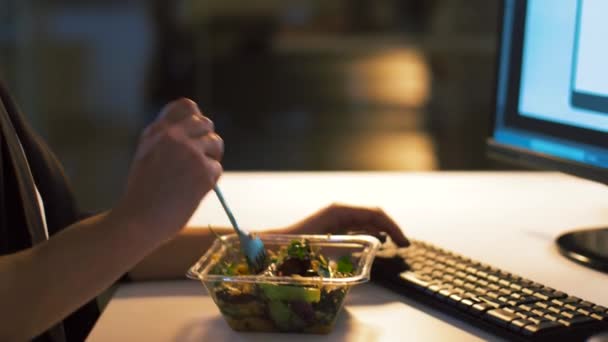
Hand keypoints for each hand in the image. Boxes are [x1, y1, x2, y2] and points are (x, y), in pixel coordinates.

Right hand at [112, 98, 222, 243]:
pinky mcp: (204, 171)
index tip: (194, 133)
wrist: (138, 221)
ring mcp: (191, 152)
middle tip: (198, 159)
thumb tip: (197, 126)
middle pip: (206, 124)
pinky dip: (210, 180)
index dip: (195, 118)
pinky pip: (217, 168)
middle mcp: (174, 136)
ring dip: (211, 158)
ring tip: (196, 175)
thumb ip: (166, 138)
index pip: (187, 106)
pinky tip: (193, 191)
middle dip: (206, 140)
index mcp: (158, 130)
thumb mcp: (146, 154)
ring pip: (216, 144)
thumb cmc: (142, 192)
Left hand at [282, 204, 408, 246]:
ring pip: (367, 220)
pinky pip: (358, 226)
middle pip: (373, 215)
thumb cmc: (294, 243)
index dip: (393, 226)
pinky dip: (372, 232)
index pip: (375, 214)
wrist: (274, 244)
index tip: (403, 242)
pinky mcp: (333, 225)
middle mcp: (340, 210)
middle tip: (405, 244)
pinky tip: (378, 241)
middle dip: (391, 228)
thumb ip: (349, 240)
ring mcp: (336, 217)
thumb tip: (376, 242)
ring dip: (383, 230)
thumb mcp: (324, 241)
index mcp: (340, 210)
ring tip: (396, 243)